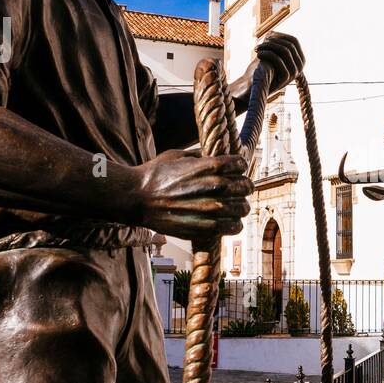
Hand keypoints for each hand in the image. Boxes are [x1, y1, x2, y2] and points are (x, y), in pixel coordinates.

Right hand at [133, 150, 251, 240]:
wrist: (137, 199)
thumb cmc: (154, 175)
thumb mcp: (176, 155)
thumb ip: (198, 156)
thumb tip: (210, 156)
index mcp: (208, 166)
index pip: (240, 164)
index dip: (239, 166)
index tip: (236, 169)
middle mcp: (213, 187)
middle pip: (246, 186)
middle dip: (245, 186)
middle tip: (240, 189)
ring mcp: (211, 209)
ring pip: (243, 208)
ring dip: (241, 206)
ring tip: (235, 207)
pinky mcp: (205, 227)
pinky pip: (233, 227)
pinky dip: (235, 224)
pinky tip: (229, 221)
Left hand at [252, 33, 304, 94]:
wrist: (256, 86)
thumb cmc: (263, 67)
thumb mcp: (272, 53)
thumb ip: (275, 42)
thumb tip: (273, 31)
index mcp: (300, 59)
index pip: (294, 40)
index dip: (280, 35)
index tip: (266, 37)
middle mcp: (301, 66)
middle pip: (289, 44)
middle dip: (272, 41)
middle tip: (260, 43)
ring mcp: (295, 73)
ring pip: (285, 50)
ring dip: (268, 46)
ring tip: (257, 48)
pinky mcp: (286, 78)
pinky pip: (278, 59)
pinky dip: (266, 53)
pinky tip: (258, 54)